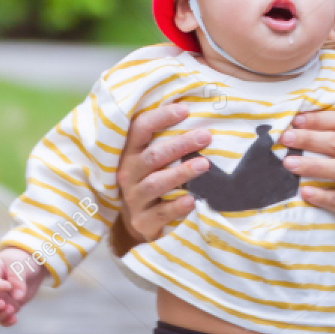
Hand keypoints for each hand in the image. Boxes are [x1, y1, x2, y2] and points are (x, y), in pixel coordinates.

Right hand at [0, 248, 47, 327]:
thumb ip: (18, 279)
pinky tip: (14, 320)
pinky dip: (5, 321)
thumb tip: (17, 297)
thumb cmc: (22, 261)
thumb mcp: (20, 265)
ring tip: (12, 310)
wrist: (31, 266)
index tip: (9, 286)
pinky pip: (0, 317)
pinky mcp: (7, 306)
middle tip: (3, 305)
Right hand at [117, 101, 212, 243]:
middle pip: (152, 156)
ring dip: (180, 173)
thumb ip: (163, 139)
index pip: (139, 129)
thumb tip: (195, 109)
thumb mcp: (150, 161)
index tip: (185, 109)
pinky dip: (177, 206)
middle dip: (179, 144)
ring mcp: (134, 199)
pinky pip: (161, 213)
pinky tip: (192, 200)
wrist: (139, 223)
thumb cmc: (151, 181)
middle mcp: (128, 174)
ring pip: (156, 184)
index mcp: (129, 154)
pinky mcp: (143, 222)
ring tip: (204, 164)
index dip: (160, 117)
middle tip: (205, 136)